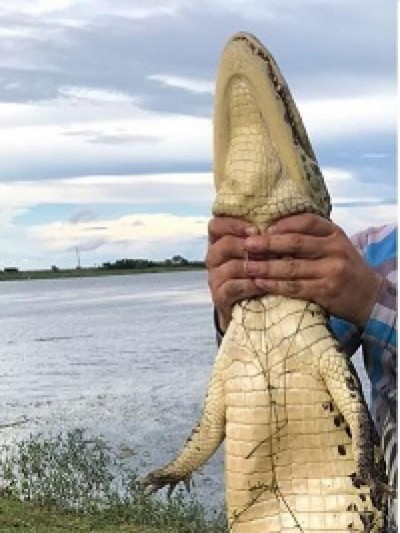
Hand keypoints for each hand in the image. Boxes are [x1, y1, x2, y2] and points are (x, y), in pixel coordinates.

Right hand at [206, 217, 263, 331]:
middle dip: (248, 247)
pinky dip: (250, 285)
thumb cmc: (260, 272)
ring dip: (253, 266)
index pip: (216, 226)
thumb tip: (281, 219)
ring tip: (271, 268)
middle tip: (269, 251)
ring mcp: (214, 279)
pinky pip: (232, 288)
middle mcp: (214, 258)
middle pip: (223, 245)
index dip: (234, 225)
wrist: (252, 308)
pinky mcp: (219, 297)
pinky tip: (265, 285)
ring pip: (229, 267)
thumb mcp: (259, 251)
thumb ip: (261, 236)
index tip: (256, 230)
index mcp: (219, 242)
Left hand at [244, 213, 382, 326]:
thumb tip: (273, 231)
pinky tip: (260, 283)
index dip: (284, 224)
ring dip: (266, 267)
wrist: (370, 297)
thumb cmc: (344, 268)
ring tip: (246, 266)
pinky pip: (295, 287)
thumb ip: (312, 238)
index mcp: (335, 233)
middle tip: (247, 245)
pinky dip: (275, 285)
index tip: (264, 228)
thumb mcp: (335, 246)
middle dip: (268, 244)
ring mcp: (332, 271)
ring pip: (292, 267)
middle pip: (296, 243)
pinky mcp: (326, 291)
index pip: (307, 222)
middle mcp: (335, 249)